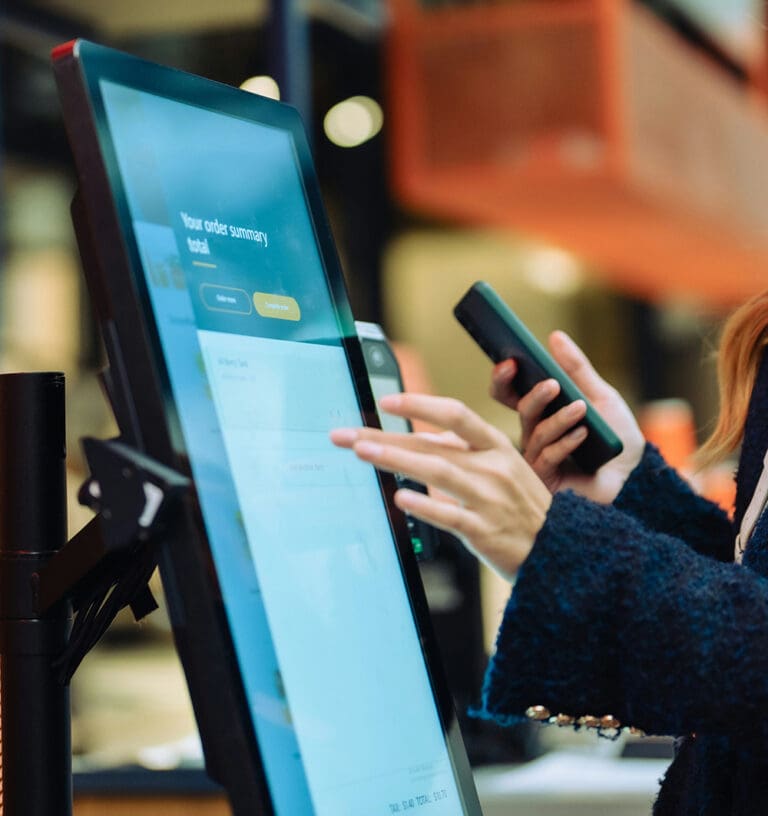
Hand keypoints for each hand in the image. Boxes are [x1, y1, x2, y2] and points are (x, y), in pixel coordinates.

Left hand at [330, 394, 551, 580]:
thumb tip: (424, 437)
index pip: (455, 414)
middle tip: (346, 434)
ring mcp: (489, 499)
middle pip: (432, 444)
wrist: (561, 550)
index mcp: (497, 446)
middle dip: (385, 436)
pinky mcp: (484, 532)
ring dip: (397, 461)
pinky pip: (450, 516)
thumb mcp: (504, 467)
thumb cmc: (523, 506)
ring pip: (438, 473)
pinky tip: (400, 499)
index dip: (420, 403)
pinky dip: (425, 506)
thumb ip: (464, 451)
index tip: (386, 400)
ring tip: (363, 453)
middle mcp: (493, 467)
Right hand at [491, 330, 644, 502]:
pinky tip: (583, 434)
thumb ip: (577, 369)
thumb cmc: (614, 439)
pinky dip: (566, 442)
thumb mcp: (600, 397)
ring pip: (536, 432)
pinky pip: (548, 456)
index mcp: (541, 414)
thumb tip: (554, 336)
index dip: (504, 379)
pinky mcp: (546, 479)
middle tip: (551, 383)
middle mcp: (534, 435)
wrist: (635, 480)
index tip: (510, 361)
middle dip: (532, 396)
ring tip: (581, 407)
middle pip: (521, 411)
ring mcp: (537, 459)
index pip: (510, 394)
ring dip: (559, 418)